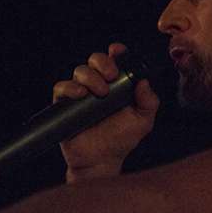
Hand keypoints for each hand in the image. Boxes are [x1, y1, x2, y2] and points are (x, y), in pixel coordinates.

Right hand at [53, 43, 159, 182]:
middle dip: (103, 62)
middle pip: (95, 59)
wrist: (101, 160)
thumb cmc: (122, 138)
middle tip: (112, 76)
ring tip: (99, 93)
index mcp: (117, 83)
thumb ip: (149, 101)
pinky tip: (80, 95)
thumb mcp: (143, 120)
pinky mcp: (64, 104)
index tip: (118, 52)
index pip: (115, 59)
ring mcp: (81, 93)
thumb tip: (144, 81)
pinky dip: (70, 87)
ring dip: (90, 76)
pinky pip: (61, 87)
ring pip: (80, 70)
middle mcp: (98, 83)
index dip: (116, 51)